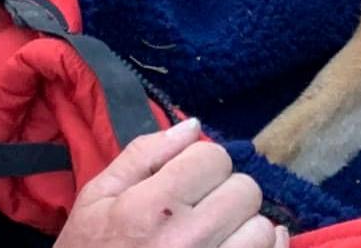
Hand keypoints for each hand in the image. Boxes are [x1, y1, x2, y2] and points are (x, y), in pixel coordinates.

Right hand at [55, 119, 285, 247]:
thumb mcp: (97, 199)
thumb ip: (143, 155)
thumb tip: (194, 126)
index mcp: (151, 207)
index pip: (214, 156)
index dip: (201, 165)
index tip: (185, 183)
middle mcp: (187, 239)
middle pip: (245, 189)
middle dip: (225, 194)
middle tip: (201, 211)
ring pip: (262, 227)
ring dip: (244, 227)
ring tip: (216, 236)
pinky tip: (236, 247)